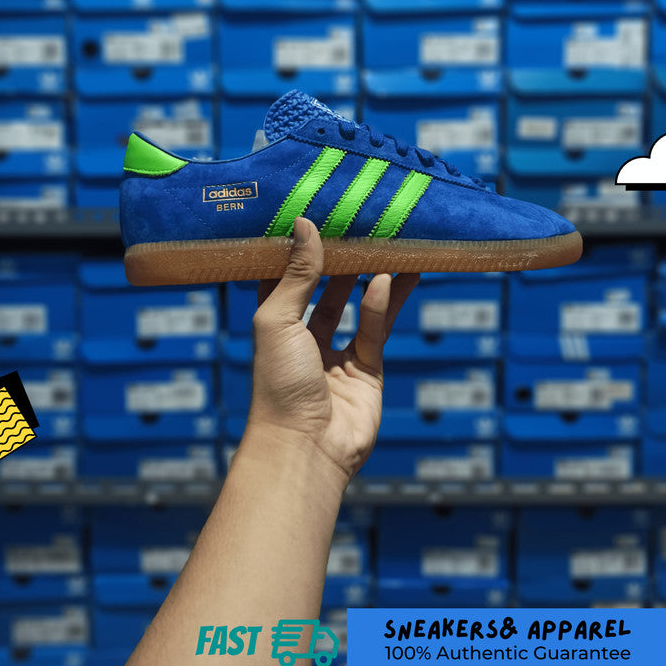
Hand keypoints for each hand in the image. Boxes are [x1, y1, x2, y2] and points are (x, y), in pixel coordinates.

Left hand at [246, 216, 418, 483]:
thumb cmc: (278, 385)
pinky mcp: (367, 371)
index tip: (312, 216)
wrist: (305, 448)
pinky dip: (382, 304)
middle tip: (359, 226)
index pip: (285, 279)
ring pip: (358, 307)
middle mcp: (303, 339)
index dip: (297, 251)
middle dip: (341, 261)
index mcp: (274, 327)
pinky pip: (375, 330)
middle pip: (325, 290)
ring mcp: (336, 356)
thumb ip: (298, 275)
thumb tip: (304, 224)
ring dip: (372, 277)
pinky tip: (390, 278)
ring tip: (389, 245)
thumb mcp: (279, 321)